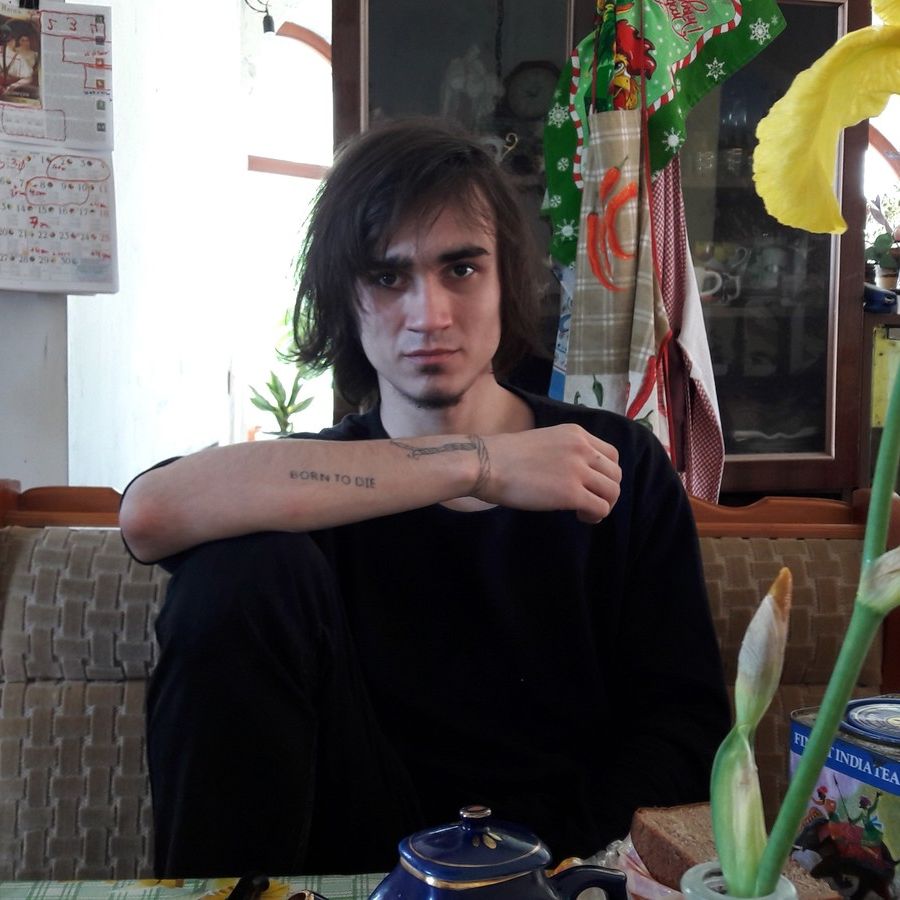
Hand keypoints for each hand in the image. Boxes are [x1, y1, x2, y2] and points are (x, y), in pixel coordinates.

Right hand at [474, 425, 620, 522]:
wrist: (487, 464)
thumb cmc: (505, 456)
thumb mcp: (544, 441)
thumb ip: (565, 452)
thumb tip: (574, 473)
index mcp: (576, 434)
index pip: (611, 454)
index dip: (605, 473)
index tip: (590, 484)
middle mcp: (582, 449)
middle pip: (615, 474)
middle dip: (607, 491)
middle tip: (589, 502)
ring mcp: (578, 470)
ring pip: (612, 492)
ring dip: (604, 505)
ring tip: (585, 512)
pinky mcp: (571, 493)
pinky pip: (600, 507)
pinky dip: (594, 516)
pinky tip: (580, 517)